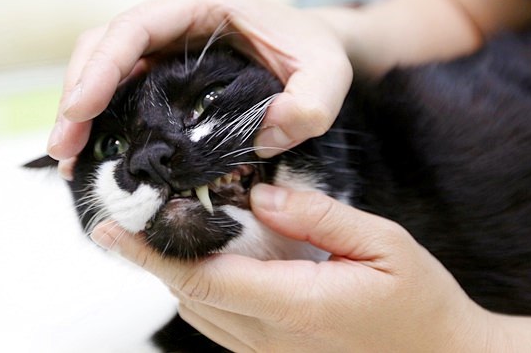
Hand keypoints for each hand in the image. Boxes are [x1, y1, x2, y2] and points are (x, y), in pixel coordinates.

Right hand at [46, 0, 353, 167]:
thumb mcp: (329, 76)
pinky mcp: (162, 67)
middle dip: (77, 95)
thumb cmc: (316, 53)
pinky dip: (99, 117)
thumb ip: (310, 105)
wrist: (314, 49)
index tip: (79, 112)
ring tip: (68, 158)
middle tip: (64, 150)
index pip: (134, 27)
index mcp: (201, 3)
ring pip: (102, 65)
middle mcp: (173, 16)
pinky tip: (93, 152)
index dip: (101, 68)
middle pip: (103, 45)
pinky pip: (119, 85)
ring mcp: (164, 41)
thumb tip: (262, 134)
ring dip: (79, 110)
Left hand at [90, 185, 492, 352]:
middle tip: (123, 215)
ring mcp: (270, 352)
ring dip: (171, 272)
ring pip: (198, 311)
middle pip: (189, 296)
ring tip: (154, 230)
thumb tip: (260, 194)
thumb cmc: (420, 302)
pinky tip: (203, 257)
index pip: (202, 279)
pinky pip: (219, 322)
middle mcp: (271, 338)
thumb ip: (319, 216)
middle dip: (150, 256)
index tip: (110, 229)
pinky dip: (199, 288)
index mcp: (295, 306)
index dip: (150, 253)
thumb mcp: (384, 244)